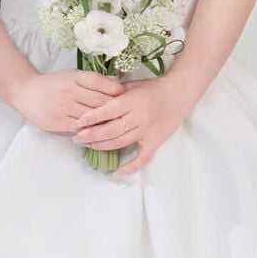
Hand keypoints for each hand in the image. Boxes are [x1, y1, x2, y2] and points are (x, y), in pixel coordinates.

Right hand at [14, 68, 124, 134]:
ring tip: (120, 124)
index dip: (115, 89)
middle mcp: (70, 91)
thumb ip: (91, 81)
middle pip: (99, 101)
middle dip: (115, 107)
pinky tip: (102, 132)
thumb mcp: (71, 75)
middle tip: (129, 112)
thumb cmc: (54, 83)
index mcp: (74, 77)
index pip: (100, 82)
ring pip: (91, 116)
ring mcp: (64, 107)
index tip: (127, 94)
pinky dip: (93, 130)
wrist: (27, 93)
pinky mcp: (59, 121)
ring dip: (106, 121)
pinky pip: (81, 128)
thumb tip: (117, 87)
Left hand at [73, 75, 189, 174]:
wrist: (179, 93)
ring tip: (88, 145)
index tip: (76, 123)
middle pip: (110, 130)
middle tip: (77, 138)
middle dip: (91, 135)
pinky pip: (142, 158)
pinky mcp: (155, 142)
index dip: (90, 118)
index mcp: (131, 101)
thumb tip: (92, 99)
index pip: (107, 111)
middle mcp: (138, 117)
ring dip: (102, 146)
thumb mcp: (131, 85)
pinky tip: (116, 172)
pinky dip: (130, 167)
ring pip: (120, 143)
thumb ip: (113, 93)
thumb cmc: (153, 87)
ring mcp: (147, 131)